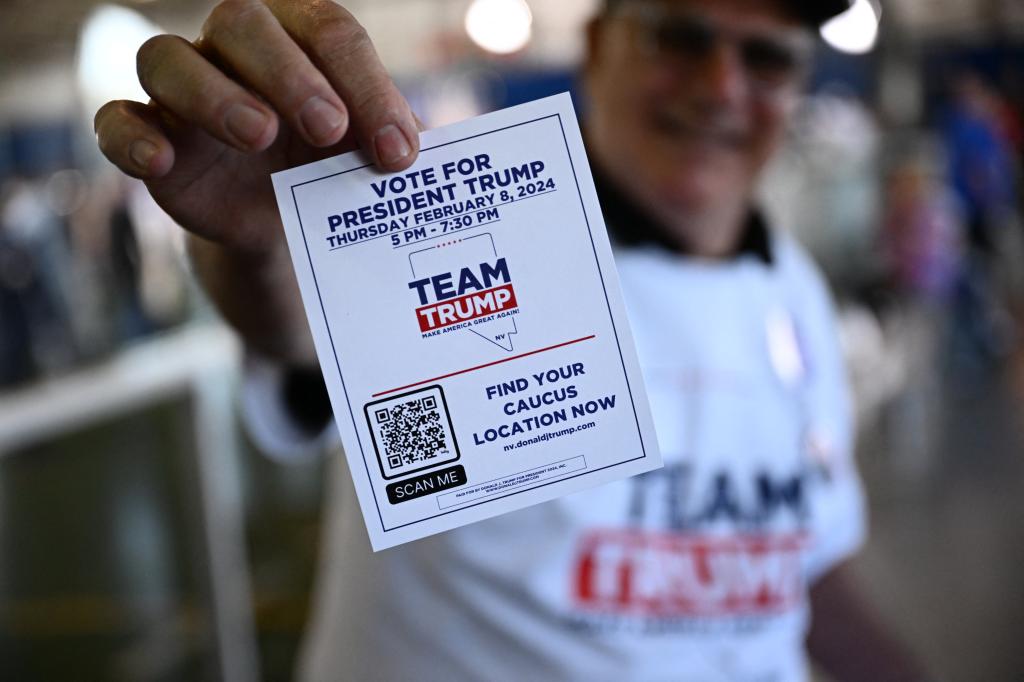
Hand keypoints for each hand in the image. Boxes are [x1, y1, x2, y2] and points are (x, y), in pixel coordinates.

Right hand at [94, 0, 419, 253]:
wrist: (289, 226)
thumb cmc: (336, 170)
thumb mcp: (369, 157)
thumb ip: (392, 144)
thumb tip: (431, 155)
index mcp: (301, 36)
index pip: (330, 32)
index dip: (366, 87)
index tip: (398, 154)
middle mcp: (234, 47)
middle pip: (241, 23)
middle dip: (287, 74)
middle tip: (327, 130)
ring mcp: (183, 89)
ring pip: (165, 59)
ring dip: (212, 95)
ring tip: (258, 136)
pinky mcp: (150, 137)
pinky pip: (114, 120)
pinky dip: (130, 136)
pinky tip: (162, 158)